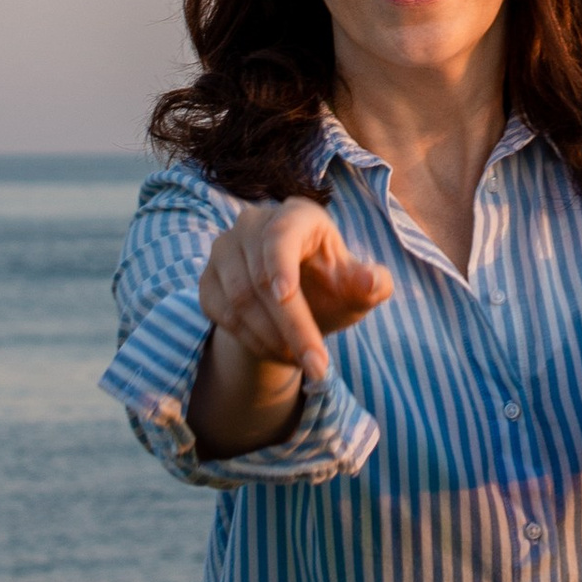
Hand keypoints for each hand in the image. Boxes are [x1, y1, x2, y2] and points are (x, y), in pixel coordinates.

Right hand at [190, 201, 392, 456]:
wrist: (295, 307)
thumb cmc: (331, 289)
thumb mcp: (358, 291)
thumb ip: (373, 284)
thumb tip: (371, 280)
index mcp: (298, 216)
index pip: (281, 234)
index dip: (279, 263)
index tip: (286, 296)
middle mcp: (253, 223)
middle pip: (260, 278)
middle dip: (291, 327)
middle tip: (317, 366)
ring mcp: (224, 250)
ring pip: (239, 300)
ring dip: (271, 338)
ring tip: (300, 359)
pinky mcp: (207, 279)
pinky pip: (221, 314)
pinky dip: (249, 340)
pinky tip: (275, 351)